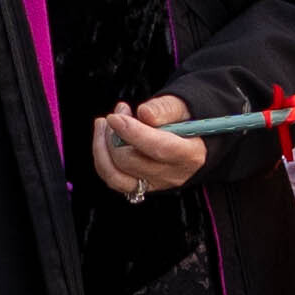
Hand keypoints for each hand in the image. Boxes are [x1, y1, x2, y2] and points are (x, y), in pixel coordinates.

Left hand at [92, 94, 211, 195]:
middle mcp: (173, 175)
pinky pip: (113, 179)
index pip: (159, 148)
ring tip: (104, 123)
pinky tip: (104, 138)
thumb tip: (144, 113)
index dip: (133, 133)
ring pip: (116, 176)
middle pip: (132, 162)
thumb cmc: (186, 120)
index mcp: (190, 154)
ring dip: (102, 148)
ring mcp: (155, 184)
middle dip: (115, 134)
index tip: (115, 118)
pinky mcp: (140, 187)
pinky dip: (102, 158)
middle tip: (119, 111)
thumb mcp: (182, 107)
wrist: (192, 139)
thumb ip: (165, 108)